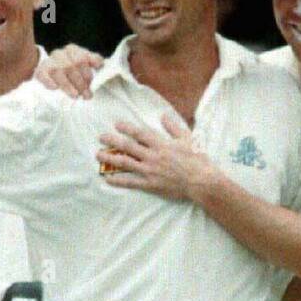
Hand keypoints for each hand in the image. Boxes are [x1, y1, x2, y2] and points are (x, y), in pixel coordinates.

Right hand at [37, 45, 103, 98]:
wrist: (51, 73)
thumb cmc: (73, 73)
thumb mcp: (85, 67)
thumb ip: (94, 64)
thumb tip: (102, 65)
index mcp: (73, 50)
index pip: (82, 58)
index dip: (88, 71)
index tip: (92, 82)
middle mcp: (61, 53)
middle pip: (72, 66)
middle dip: (81, 82)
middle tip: (87, 95)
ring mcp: (50, 62)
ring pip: (59, 71)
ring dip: (68, 85)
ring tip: (75, 96)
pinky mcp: (41, 71)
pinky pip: (43, 75)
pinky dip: (49, 81)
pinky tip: (55, 88)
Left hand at [96, 114, 214, 201]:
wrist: (202, 182)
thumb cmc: (198, 159)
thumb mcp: (188, 138)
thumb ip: (173, 127)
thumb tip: (163, 116)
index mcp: (161, 143)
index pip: (140, 133)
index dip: (127, 128)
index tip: (116, 124)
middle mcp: (153, 156)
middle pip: (128, 146)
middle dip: (112, 140)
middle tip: (101, 137)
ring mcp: (150, 171)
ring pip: (126, 163)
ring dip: (110, 158)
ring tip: (98, 154)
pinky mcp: (151, 184)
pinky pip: (131, 182)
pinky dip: (118, 180)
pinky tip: (108, 179)